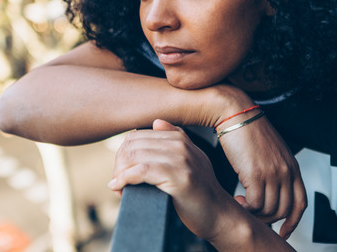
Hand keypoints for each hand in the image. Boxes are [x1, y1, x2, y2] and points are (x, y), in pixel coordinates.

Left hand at [109, 119, 237, 241]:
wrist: (218, 213)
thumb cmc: (201, 191)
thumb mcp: (192, 159)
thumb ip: (176, 140)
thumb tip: (157, 123)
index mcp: (180, 138)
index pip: (137, 136)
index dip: (123, 154)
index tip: (121, 171)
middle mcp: (181, 145)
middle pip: (133, 144)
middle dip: (119, 163)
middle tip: (118, 182)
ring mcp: (181, 159)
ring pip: (135, 156)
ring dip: (119, 173)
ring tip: (120, 188)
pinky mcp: (178, 177)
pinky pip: (141, 171)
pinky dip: (125, 179)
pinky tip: (120, 188)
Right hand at [218, 113, 306, 238]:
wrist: (236, 115)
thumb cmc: (250, 132)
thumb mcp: (273, 153)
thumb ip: (277, 171)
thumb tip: (271, 192)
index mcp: (292, 167)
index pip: (300, 202)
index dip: (294, 221)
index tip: (284, 231)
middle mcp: (286, 171)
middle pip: (284, 210)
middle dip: (268, 219)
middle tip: (254, 215)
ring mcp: (272, 173)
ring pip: (269, 209)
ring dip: (254, 213)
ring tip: (242, 203)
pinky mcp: (255, 174)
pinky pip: (254, 204)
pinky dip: (245, 207)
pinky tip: (237, 198)